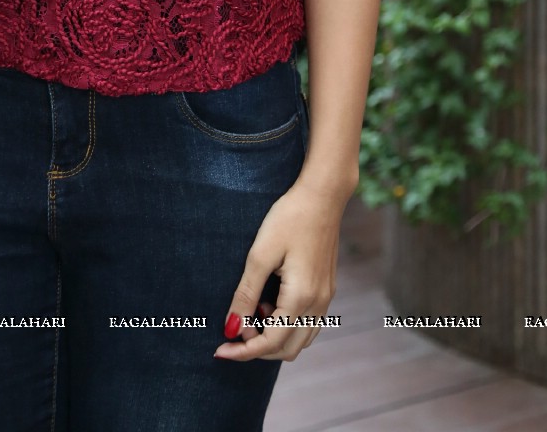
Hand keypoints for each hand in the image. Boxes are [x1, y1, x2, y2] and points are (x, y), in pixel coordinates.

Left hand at [213, 177, 343, 363]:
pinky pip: (308, 324)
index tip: (219, 350)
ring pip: (301, 340)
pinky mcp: (327, 289)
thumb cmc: (290, 218)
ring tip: (254, 310)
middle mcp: (318, 304)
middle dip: (258, 347)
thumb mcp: (260, 254)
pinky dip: (288, 325)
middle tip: (235, 326)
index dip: (243, 352)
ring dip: (275, 337)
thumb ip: (246, 294)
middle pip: (287, 350)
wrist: (323, 194)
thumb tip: (231, 328)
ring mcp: (326, 298)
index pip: (271, 343)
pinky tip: (271, 302)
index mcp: (301, 298)